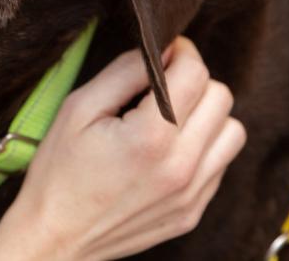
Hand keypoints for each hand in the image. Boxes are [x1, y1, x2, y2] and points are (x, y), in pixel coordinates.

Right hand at [0, 38, 245, 259]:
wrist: (56, 238)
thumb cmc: (59, 172)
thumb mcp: (79, 108)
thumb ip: (125, 71)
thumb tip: (161, 49)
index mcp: (150, 138)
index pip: (195, 74)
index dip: (181, 52)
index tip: (164, 52)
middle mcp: (180, 168)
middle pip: (221, 98)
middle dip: (194, 80)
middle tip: (164, 84)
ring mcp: (192, 195)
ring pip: (233, 131)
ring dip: (207, 114)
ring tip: (172, 117)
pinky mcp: (194, 212)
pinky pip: (220, 163)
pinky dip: (203, 146)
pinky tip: (169, 149)